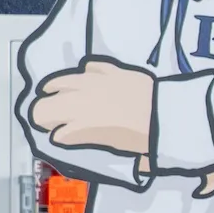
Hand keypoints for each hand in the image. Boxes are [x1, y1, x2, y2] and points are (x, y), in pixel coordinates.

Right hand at [31, 58, 154, 154]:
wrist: (170, 114)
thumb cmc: (145, 137)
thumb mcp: (114, 144)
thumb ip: (88, 137)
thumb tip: (68, 136)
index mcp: (83, 123)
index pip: (54, 126)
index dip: (50, 129)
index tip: (52, 133)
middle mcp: (84, 101)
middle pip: (53, 103)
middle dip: (45, 110)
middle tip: (44, 115)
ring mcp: (98, 83)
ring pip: (67, 81)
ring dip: (56, 86)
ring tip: (49, 89)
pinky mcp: (115, 72)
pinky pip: (95, 67)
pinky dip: (88, 71)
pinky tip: (85, 72)